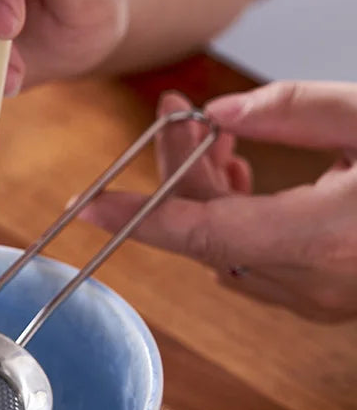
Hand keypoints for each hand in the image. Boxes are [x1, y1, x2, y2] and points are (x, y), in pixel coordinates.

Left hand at [78, 82, 356, 321]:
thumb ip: (294, 111)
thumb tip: (218, 113)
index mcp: (322, 238)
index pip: (200, 232)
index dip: (137, 218)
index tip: (88, 206)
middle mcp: (310, 281)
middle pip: (205, 230)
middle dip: (179, 171)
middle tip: (175, 117)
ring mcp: (315, 297)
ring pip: (224, 247)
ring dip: (206, 193)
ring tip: (214, 139)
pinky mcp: (320, 298)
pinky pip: (251, 261)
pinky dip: (234, 220)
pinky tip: (239, 178)